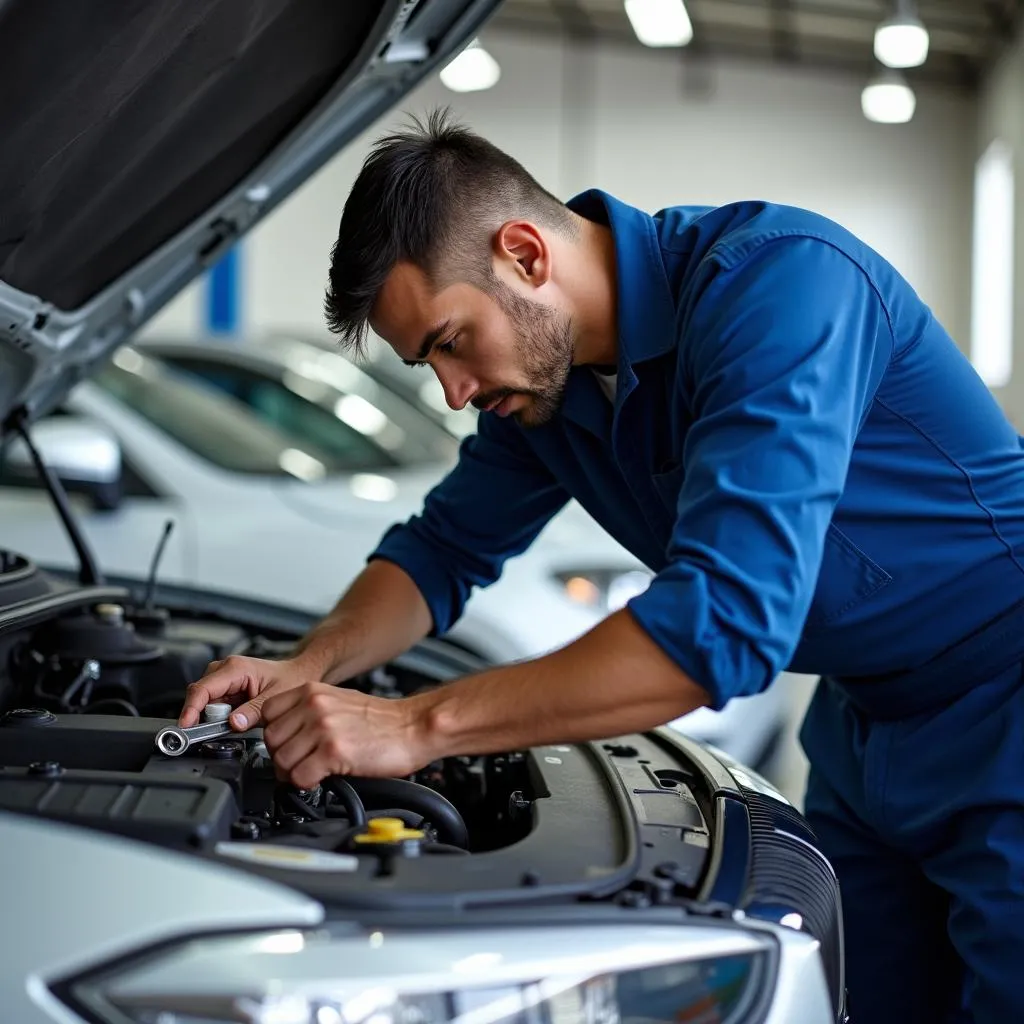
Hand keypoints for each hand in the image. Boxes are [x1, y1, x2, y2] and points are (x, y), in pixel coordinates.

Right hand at [178, 655, 314, 729]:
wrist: (299, 674)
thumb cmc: (290, 679)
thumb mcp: (274, 698)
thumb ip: (252, 712)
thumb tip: (232, 723)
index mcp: (236, 668)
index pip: (203, 689)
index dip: (191, 709)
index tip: (186, 726)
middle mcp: (226, 670)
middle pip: (199, 695)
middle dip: (200, 715)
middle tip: (212, 731)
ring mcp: (224, 678)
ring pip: (203, 701)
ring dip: (209, 716)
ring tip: (229, 724)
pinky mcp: (226, 688)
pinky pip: (212, 704)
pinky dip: (217, 716)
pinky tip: (230, 720)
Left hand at [262, 682, 430, 787]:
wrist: (414, 727)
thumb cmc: (383, 720)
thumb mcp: (339, 701)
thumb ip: (310, 711)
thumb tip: (287, 732)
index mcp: (313, 691)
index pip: (267, 712)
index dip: (275, 734)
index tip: (286, 744)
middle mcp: (315, 706)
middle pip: (271, 740)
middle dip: (283, 757)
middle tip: (301, 763)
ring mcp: (323, 728)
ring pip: (281, 761)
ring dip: (294, 774)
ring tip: (313, 771)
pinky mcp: (334, 752)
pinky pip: (299, 777)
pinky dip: (307, 784)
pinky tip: (323, 777)